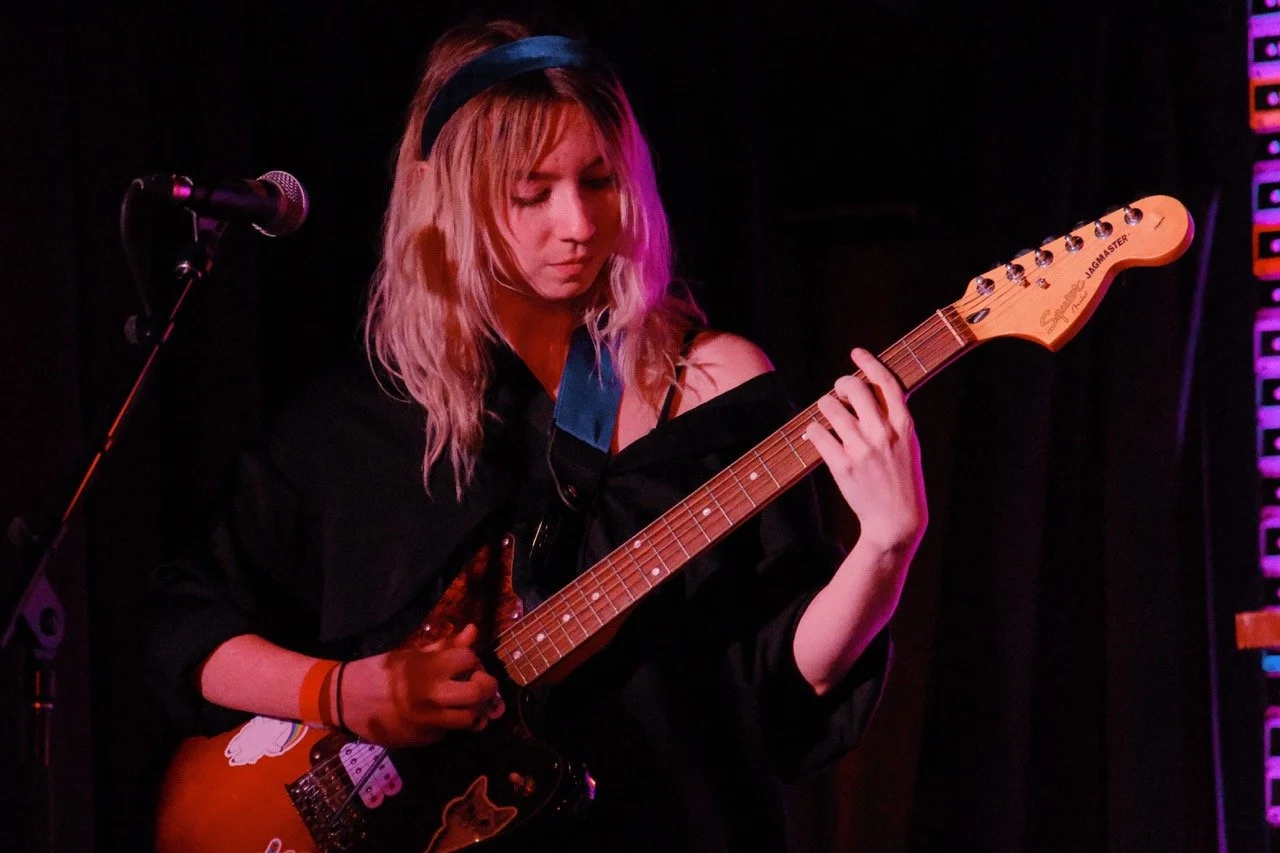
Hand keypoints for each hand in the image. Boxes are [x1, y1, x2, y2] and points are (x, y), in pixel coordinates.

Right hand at [340, 624, 504, 746]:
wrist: (346, 700)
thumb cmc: (380, 671)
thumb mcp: (412, 654)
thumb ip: (446, 646)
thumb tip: (473, 631)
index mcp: (429, 668)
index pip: (469, 659)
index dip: (473, 660)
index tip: (467, 664)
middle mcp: (432, 695)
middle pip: (479, 693)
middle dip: (487, 687)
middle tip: (482, 685)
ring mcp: (427, 721)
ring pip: (469, 720)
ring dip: (472, 711)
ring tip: (465, 704)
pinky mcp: (421, 739)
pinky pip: (446, 733)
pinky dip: (447, 724)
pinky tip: (438, 716)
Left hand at [805, 348, 926, 554]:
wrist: (897, 521)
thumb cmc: (902, 481)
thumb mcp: (908, 446)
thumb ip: (892, 420)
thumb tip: (869, 392)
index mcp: (904, 427)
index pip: (887, 383)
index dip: (870, 363)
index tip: (856, 353)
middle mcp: (883, 434)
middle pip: (855, 389)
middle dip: (842, 384)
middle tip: (839, 389)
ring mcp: (862, 450)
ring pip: (831, 409)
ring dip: (825, 407)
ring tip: (827, 415)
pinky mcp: (842, 466)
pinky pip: (817, 434)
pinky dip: (813, 432)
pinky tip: (816, 435)